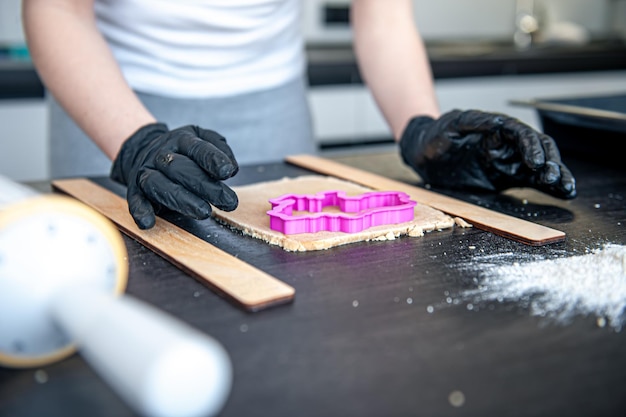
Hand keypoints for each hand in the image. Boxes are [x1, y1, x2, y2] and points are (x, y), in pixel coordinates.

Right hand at [111, 123, 238, 228]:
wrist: (144, 149)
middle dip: (205, 186)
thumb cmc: (185, 151)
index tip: (227, 172)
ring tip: (204, 212)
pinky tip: (149, 223)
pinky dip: (140, 211)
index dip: (212, 159)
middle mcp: (162, 155)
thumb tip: (231, 169)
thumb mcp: (205, 139)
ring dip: (181, 200)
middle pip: (180, 169)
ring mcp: (146, 172)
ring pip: (159, 185)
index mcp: (182, 140)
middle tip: (228, 201)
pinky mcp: (135, 190)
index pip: (197, 148)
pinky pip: (135, 200)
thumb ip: (221, 149)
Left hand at [399, 109, 576, 198]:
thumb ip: (474, 122)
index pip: (520, 134)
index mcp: (494, 128)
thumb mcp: (451, 125)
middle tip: (553, 177)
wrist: (422, 152)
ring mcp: (506, 161)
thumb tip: (498, 122)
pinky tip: (562, 193)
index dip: (531, 146)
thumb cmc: (435, 135)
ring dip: (554, 176)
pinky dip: (547, 187)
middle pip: (537, 149)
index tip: (536, 162)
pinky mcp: (504, 177)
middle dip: (548, 162)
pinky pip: (529, 181)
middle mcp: (505, 144)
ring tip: (567, 188)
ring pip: (538, 167)